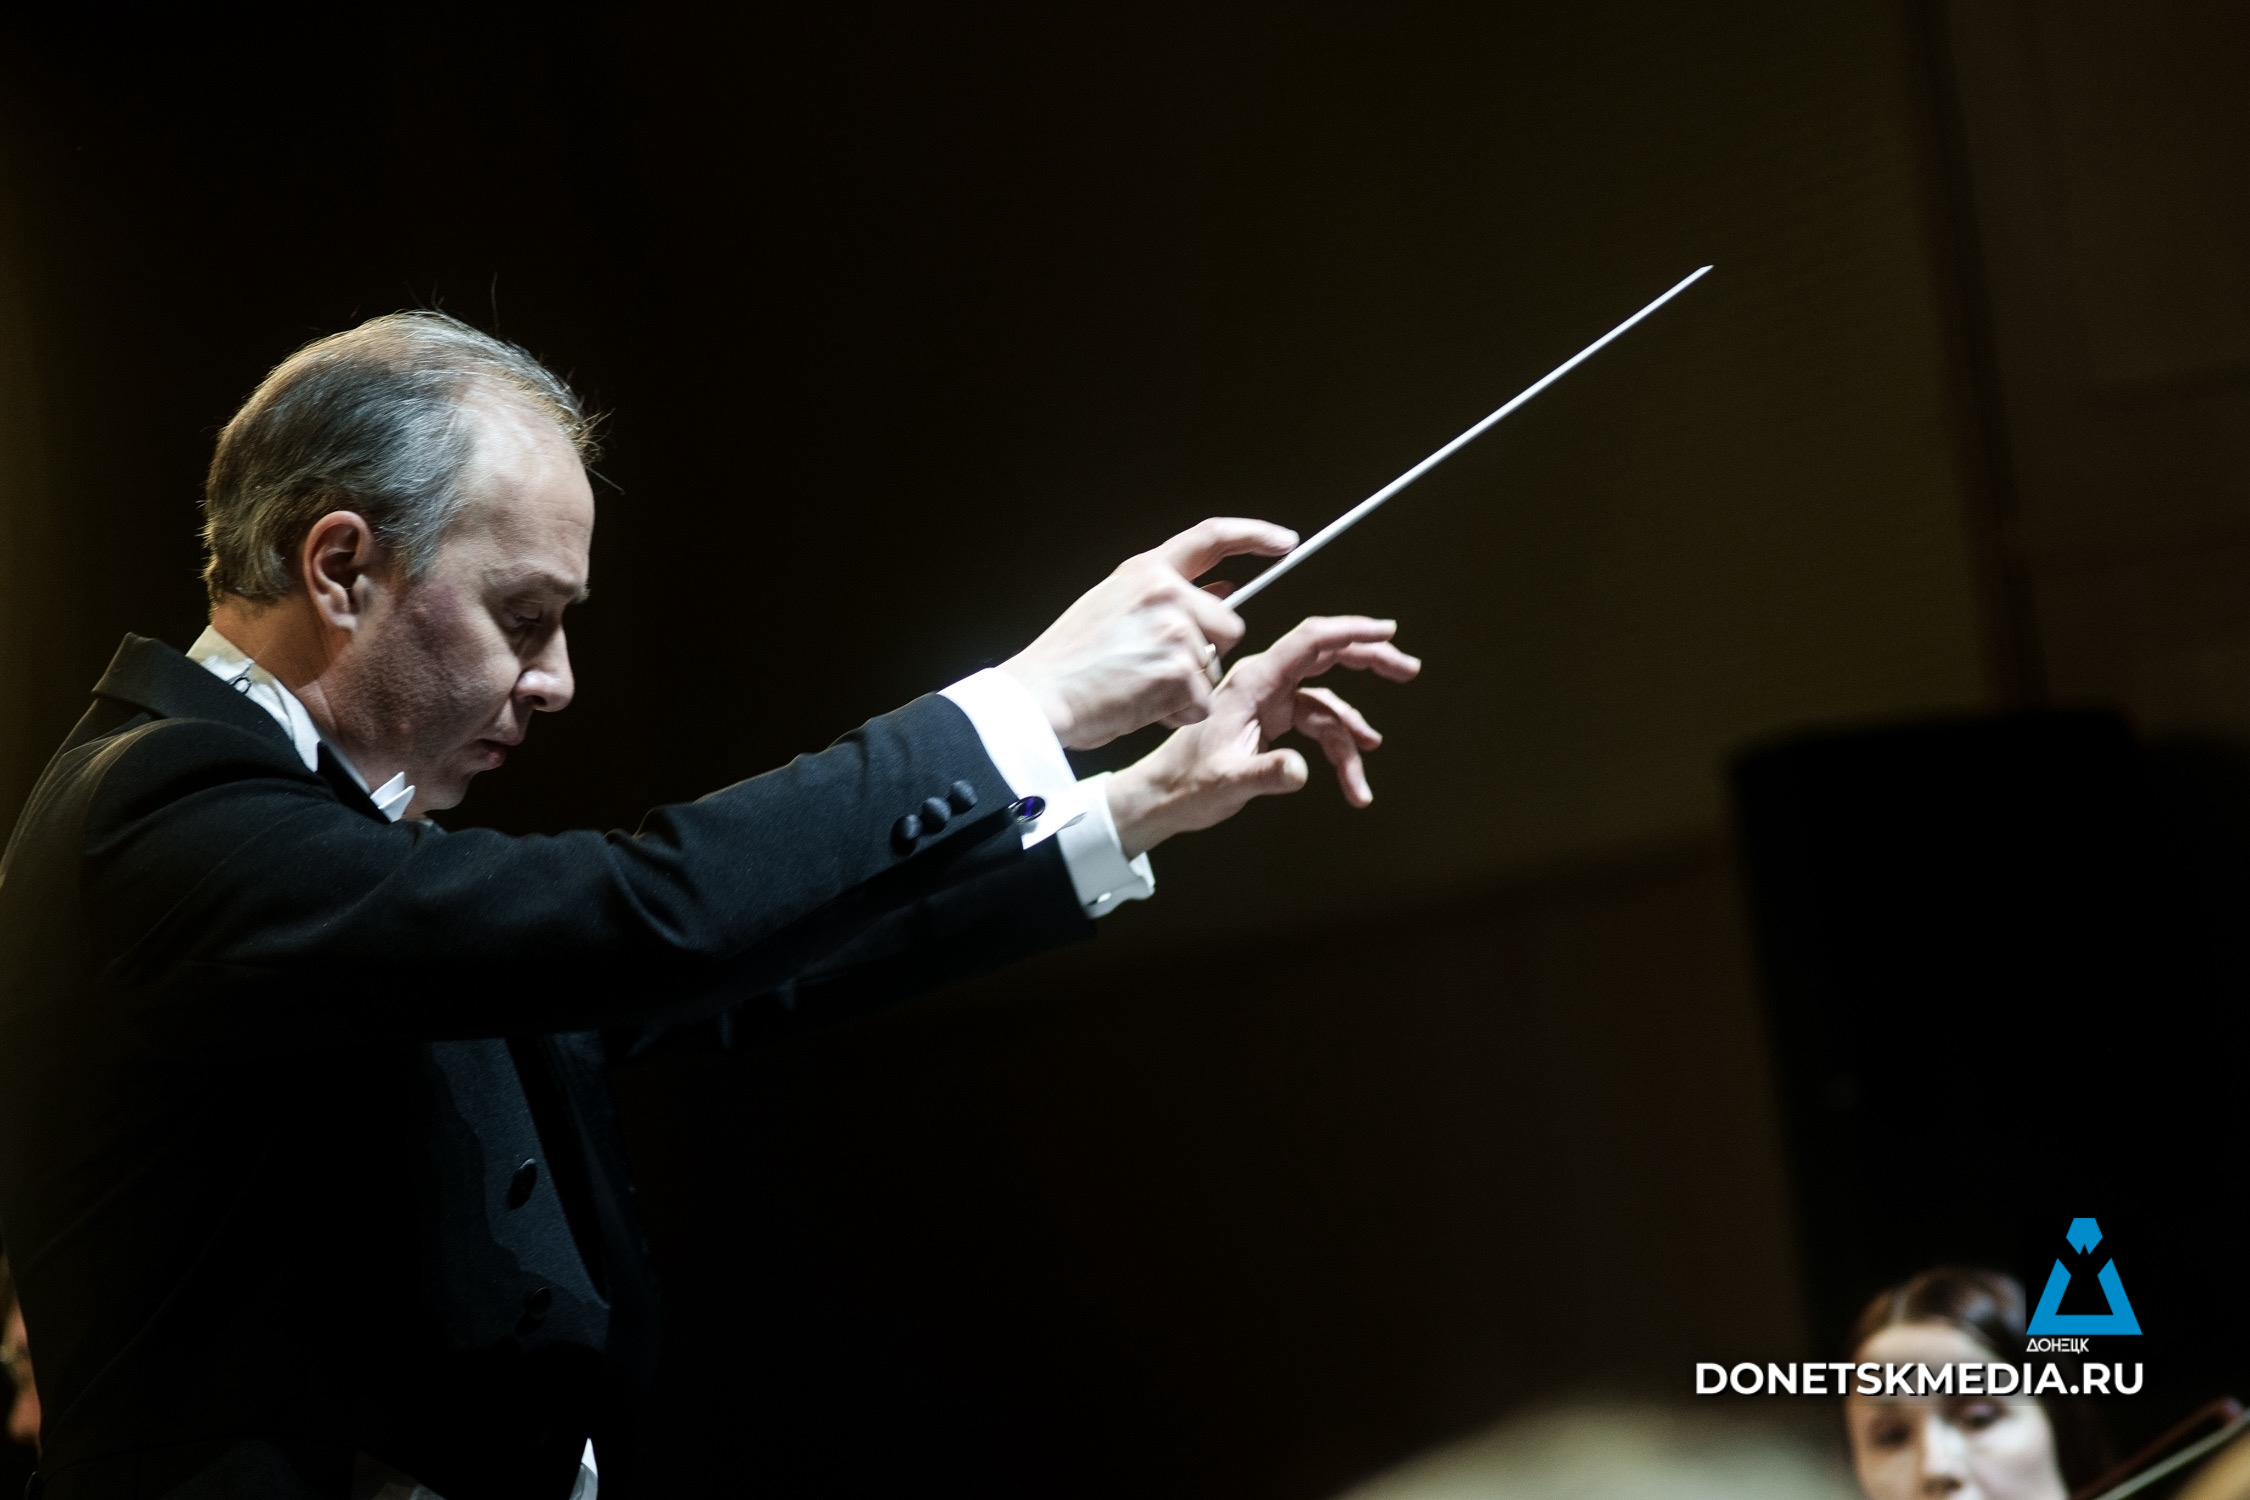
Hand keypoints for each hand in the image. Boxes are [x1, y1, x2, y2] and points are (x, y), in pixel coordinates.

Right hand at [1002, 518, 1297, 749]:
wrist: (1040, 696)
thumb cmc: (1070, 660)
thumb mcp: (1113, 606)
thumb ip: (1165, 596)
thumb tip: (1225, 589)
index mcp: (1147, 571)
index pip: (1212, 537)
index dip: (1254, 535)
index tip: (1284, 542)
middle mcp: (1165, 593)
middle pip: (1229, 624)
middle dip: (1207, 651)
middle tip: (1158, 668)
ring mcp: (1174, 631)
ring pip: (1214, 667)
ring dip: (1188, 687)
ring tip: (1140, 687)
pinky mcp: (1178, 672)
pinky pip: (1201, 700)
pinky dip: (1178, 713)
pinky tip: (1141, 706)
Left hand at [1103, 615, 1421, 857]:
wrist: (1161, 796)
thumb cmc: (1184, 784)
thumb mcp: (1226, 781)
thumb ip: (1266, 774)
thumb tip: (1301, 771)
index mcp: (1253, 682)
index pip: (1310, 641)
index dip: (1351, 630)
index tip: (1387, 630)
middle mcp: (1264, 684)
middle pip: (1326, 657)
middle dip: (1369, 661)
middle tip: (1407, 668)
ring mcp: (1270, 701)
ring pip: (1327, 702)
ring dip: (1353, 731)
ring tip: (1366, 768)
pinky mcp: (1272, 720)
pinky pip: (1318, 725)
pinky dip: (1338, 750)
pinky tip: (1352, 779)